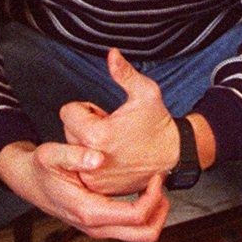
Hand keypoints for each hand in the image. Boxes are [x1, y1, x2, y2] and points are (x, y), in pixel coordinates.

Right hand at [0, 138, 167, 241]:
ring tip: (155, 185)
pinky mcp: (100, 224)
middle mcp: (96, 227)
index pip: (136, 216)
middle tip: (162, 184)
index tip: (156, 175)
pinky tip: (141, 189)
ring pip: (140, 235)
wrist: (28, 181)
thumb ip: (74, 155)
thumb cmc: (41, 167)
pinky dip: (144, 212)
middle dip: (161, 211)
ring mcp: (98, 229)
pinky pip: (131, 227)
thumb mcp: (51, 154)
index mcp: (89, 212)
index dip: (154, 197)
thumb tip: (98, 159)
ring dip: (154, 213)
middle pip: (145, 234)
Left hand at [59, 49, 181, 193]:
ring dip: (86, 144)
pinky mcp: (99, 188)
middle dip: (85, 126)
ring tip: (111, 142)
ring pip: (74, 151)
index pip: (67, 112)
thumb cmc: (159, 124)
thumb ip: (124, 73)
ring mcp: (95, 176)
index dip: (85, 108)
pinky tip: (112, 157)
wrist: (174, 155)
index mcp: (97, 134)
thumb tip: (111, 53)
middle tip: (110, 127)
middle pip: (68, 131)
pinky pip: (82, 168)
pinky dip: (92, 162)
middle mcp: (92, 159)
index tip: (103, 114)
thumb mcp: (145, 93)